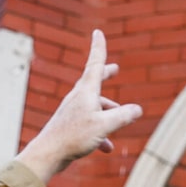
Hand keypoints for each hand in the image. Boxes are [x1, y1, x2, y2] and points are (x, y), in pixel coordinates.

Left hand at [16, 30, 141, 181]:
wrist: (48, 154)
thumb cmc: (74, 136)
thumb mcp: (104, 125)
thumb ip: (123, 116)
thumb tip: (138, 109)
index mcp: (86, 91)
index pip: (95, 64)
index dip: (98, 47)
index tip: (97, 32)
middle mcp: (78, 97)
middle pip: (94, 81)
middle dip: (106, 75)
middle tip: (114, 69)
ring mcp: (73, 111)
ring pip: (95, 106)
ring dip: (109, 112)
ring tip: (119, 124)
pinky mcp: (70, 125)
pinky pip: (90, 123)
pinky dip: (101, 132)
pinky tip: (107, 147)